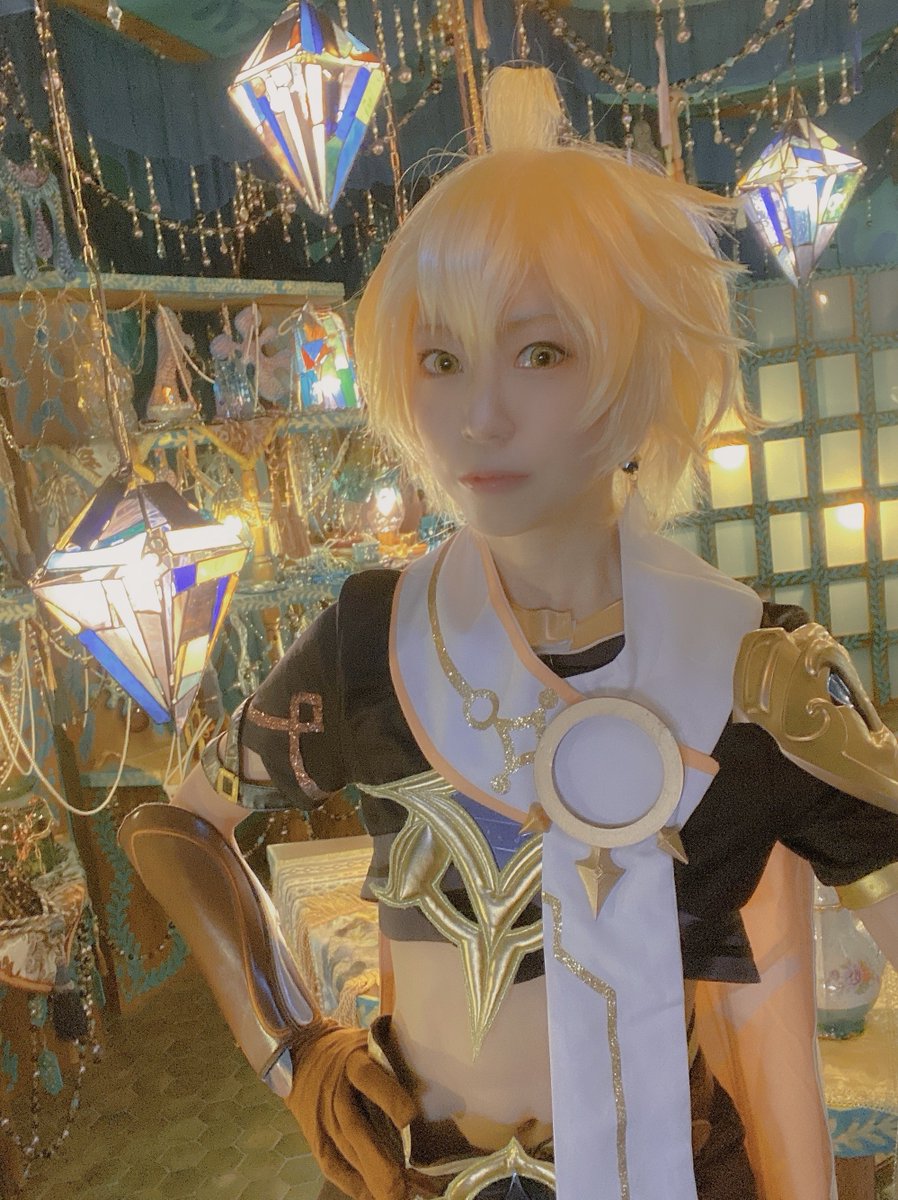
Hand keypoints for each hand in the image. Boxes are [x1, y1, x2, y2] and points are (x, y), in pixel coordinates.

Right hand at [285, 1018, 433, 1199]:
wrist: (302, 1054)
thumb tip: (436, 1051)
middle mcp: (335, 1092)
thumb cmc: (348, 1049)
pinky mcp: (315, 1139)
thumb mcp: (369, 1039)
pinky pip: (332, 1166)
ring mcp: (322, 1119)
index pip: (368, 1077)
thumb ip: (396, 1048)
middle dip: (380, 1161)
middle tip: (406, 1188)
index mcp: (352, 1061)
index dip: (389, 1097)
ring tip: (399, 1197)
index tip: (411, 1119)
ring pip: (346, 1153)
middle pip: (354, 1129)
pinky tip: (374, 1197)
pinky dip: (353, 1185)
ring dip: (372, 1178)